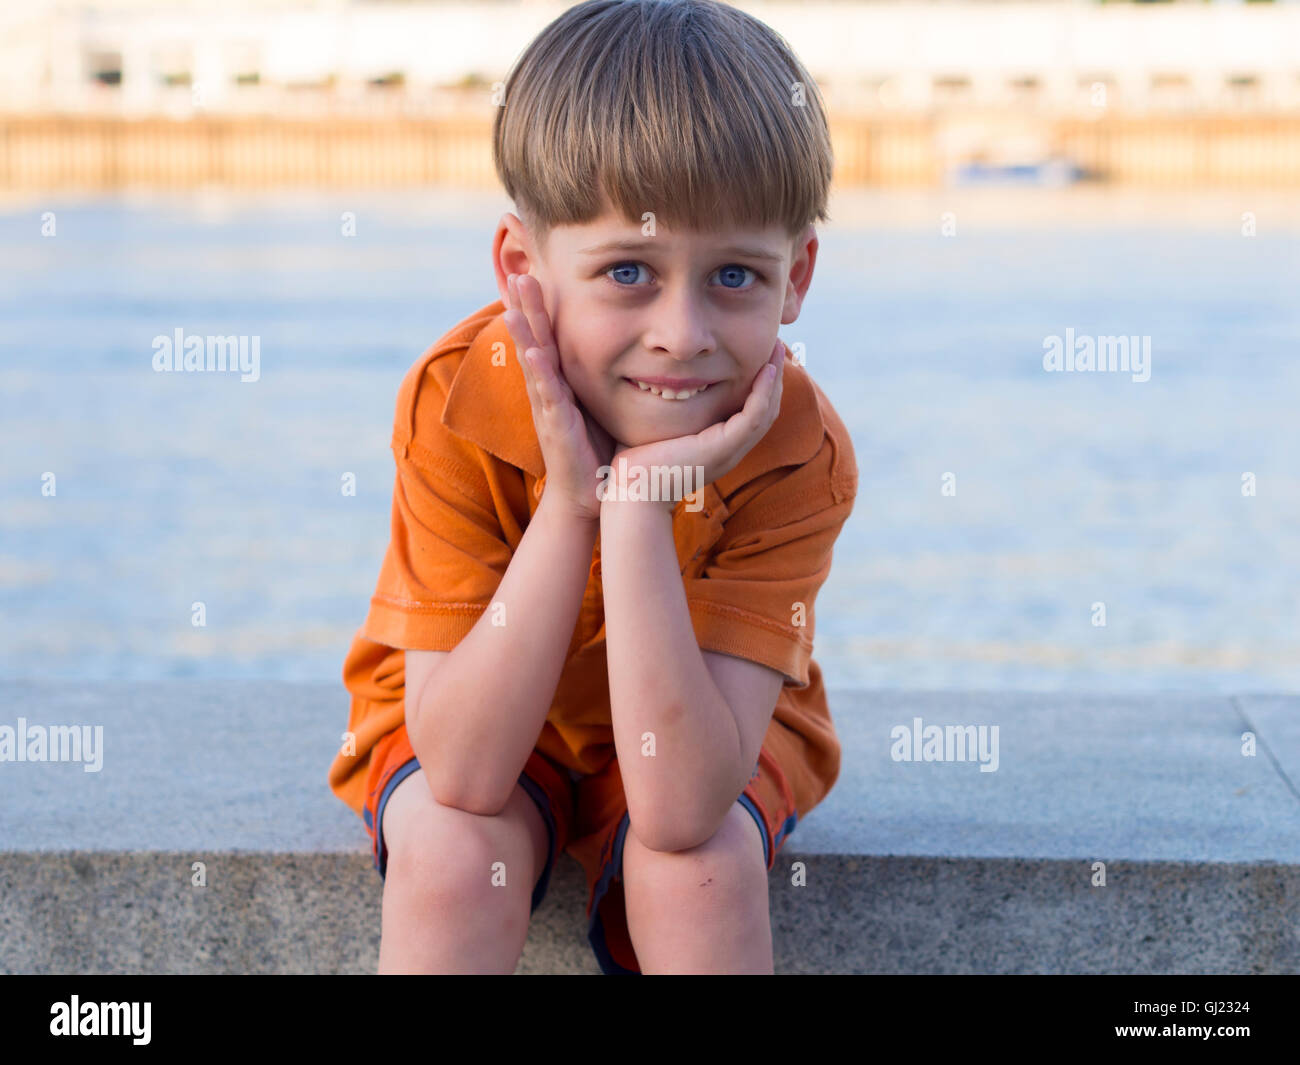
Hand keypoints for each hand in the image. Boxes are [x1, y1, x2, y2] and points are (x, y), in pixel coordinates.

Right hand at [503, 272, 615, 523]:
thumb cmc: (597, 450)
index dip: (541, 307)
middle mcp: (548, 391)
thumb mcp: (601, 404)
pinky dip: (538, 374)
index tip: (535, 273)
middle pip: (533, 340)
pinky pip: (546, 396)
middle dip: (525, 308)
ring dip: (523, 333)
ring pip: (533, 363)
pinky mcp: (556, 428)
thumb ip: (604, 377)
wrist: (591, 496)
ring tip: (513, 304)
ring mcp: (548, 408)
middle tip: (519, 273)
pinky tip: (533, 353)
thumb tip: (628, 350)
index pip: (548, 336)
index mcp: (560, 383)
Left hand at [605, 338, 784, 511]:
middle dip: (773, 378)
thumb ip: (665, 407)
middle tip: (775, 346)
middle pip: (766, 411)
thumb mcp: (658, 427)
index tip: (758, 355)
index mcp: (719, 448)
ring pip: (766, 411)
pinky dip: (763, 392)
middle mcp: (730, 451)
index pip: (751, 414)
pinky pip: (754, 416)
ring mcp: (729, 452)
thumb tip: (656, 380)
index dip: (759, 385)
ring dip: (774, 379)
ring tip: (777, 350)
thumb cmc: (635, 462)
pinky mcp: (722, 449)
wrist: (632, 492)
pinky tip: (766, 369)